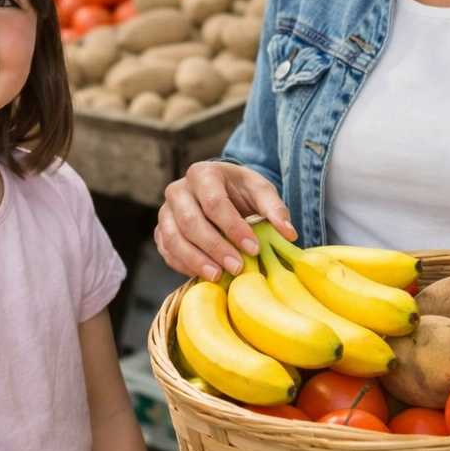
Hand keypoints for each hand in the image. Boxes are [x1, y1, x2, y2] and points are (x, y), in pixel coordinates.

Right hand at [155, 160, 296, 280]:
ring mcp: (165, 211)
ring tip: (218, 276)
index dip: (233, 227)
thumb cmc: (240, 192)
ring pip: (174, 238)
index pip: (214, 202)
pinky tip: (204, 275)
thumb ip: (274, 209)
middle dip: (215, 247)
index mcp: (203, 173)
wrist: (217, 192)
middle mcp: (178, 190)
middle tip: (237, 267)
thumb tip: (289, 233)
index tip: (253, 248)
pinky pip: (167, 251)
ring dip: (196, 260)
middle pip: (190, 221)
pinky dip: (184, 265)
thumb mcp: (260, 191)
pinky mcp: (160, 231)